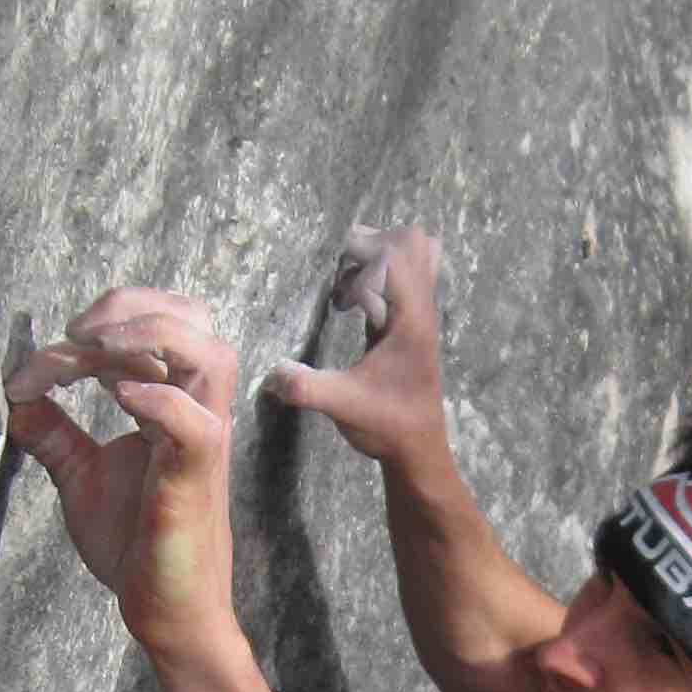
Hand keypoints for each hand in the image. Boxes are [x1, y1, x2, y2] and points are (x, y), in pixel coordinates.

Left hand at [5, 285, 240, 668]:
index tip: (26, 376)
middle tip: (74, 332)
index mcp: (173, 404)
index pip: (145, 335)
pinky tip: (114, 396)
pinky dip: (157, 399)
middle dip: (130, 307)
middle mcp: (195, 413)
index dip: (83, 337)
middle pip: (192, 320)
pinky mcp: (195, 479)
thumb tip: (14, 398)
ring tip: (93, 346)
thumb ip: (54, 433)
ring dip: (150, 335)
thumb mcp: (79, 476)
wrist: (165, 612)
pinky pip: (195, 424)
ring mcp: (201, 442)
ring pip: (210, 354)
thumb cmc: (135, 545)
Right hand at [263, 222, 449, 469]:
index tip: (337, 283)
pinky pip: (405, 275)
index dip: (364, 253)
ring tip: (345, 290)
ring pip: (415, 255)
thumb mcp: (342, 405)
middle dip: (373, 245)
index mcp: (411, 320)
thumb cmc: (387, 425)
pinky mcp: (412, 321)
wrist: (419, 449)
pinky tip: (349, 304)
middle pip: (414, 242)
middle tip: (341, 276)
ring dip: (377, 258)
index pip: (398, 255)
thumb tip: (269, 372)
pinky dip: (378, 275)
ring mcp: (420, 313)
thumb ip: (305, 387)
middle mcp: (421, 309)